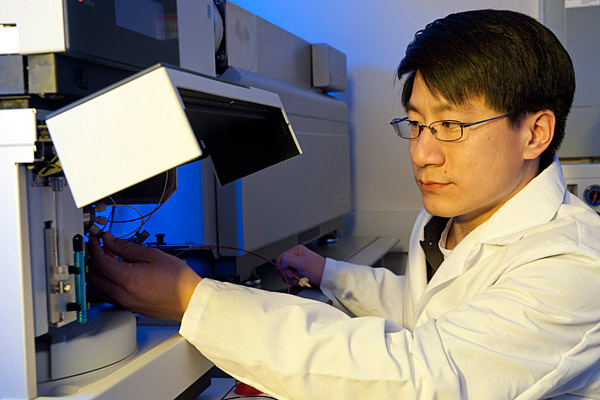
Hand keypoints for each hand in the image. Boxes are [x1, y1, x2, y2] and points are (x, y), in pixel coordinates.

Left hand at [87, 232, 201, 320]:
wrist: (190, 300)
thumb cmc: (178, 280)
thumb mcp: (153, 255)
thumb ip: (127, 247)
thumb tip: (110, 240)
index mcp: (128, 279)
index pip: (99, 261)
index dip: (95, 247)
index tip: (98, 239)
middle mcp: (122, 293)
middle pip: (93, 275)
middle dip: (94, 259)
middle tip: (103, 247)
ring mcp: (124, 302)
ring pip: (97, 287)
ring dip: (98, 272)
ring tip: (110, 259)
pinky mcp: (128, 307)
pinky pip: (107, 294)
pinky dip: (106, 282)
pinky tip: (117, 273)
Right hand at [276, 245, 324, 286]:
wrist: (327, 279)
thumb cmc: (319, 270)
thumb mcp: (303, 263)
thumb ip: (289, 259)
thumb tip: (281, 261)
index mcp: (296, 251)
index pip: (280, 258)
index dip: (283, 266)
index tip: (288, 271)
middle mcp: (296, 257)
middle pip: (282, 267)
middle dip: (288, 274)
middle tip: (295, 276)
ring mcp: (297, 266)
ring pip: (286, 274)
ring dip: (291, 279)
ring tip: (300, 279)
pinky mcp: (298, 273)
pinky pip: (291, 278)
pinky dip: (294, 282)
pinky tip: (301, 281)